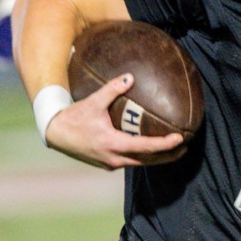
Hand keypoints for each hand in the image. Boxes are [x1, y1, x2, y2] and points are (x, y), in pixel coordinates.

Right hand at [46, 74, 185, 169]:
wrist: (55, 134)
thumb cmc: (75, 117)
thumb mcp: (93, 101)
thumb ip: (112, 89)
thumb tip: (130, 77)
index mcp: (113, 144)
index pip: (146, 147)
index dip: (165, 144)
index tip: (180, 139)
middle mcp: (114, 158)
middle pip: (148, 160)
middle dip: (168, 155)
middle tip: (185, 146)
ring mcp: (110, 163)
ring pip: (140, 163)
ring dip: (157, 158)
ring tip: (173, 150)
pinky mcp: (107, 164)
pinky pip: (130, 162)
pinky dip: (143, 157)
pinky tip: (151, 149)